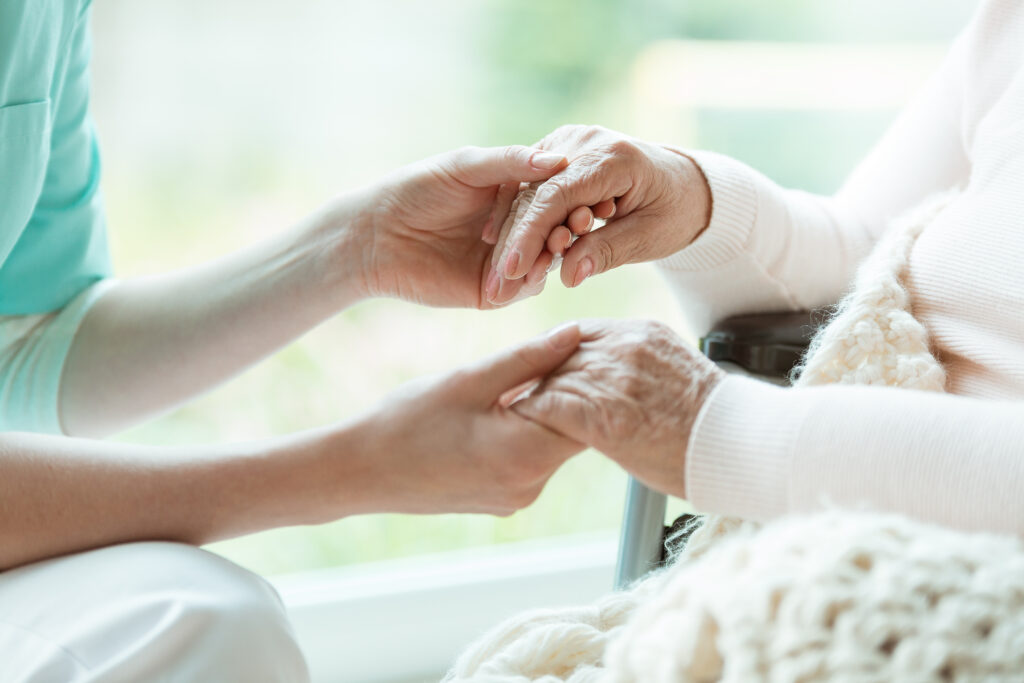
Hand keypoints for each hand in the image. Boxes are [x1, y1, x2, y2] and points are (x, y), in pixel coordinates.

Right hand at [343, 323, 584, 515]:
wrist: (361, 472)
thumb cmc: (408, 421)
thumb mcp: (471, 379)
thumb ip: (529, 358)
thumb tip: (576, 333)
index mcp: (526, 456)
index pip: (588, 413)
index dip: (587, 376)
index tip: (577, 346)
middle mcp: (530, 487)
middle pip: (574, 430)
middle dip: (567, 391)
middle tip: (551, 353)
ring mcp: (518, 498)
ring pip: (553, 444)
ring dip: (546, 410)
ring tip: (520, 379)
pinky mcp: (505, 500)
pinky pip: (532, 459)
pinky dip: (527, 432)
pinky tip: (501, 408)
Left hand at [353, 145, 567, 308]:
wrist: (377, 235)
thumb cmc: (416, 189)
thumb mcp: (465, 166)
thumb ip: (510, 162)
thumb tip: (559, 160)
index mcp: (512, 195)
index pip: (552, 196)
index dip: (568, 196)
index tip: (587, 193)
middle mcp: (514, 228)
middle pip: (554, 231)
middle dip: (566, 228)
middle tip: (578, 224)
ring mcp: (505, 261)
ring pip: (543, 261)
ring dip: (552, 255)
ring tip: (557, 247)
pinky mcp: (493, 291)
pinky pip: (522, 288)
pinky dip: (530, 280)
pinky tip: (534, 271)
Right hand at [487, 125, 711, 304]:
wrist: (684, 184)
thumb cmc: (673, 212)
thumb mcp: (648, 238)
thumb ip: (607, 252)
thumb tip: (567, 277)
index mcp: (613, 157)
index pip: (557, 196)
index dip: (530, 235)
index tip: (512, 272)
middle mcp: (584, 141)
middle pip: (535, 194)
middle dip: (515, 244)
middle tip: (497, 288)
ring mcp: (568, 143)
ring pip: (526, 192)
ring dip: (512, 236)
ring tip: (500, 280)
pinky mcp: (558, 153)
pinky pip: (530, 189)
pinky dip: (518, 221)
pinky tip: (504, 251)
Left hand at [510, 319, 724, 498]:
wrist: (740, 446)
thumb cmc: (713, 423)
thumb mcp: (676, 374)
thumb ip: (640, 365)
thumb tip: (617, 380)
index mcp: (642, 332)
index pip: (581, 333)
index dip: (557, 355)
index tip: (543, 373)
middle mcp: (624, 346)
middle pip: (559, 352)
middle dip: (537, 375)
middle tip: (515, 395)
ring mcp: (612, 377)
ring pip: (550, 377)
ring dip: (529, 397)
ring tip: (511, 414)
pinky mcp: (602, 414)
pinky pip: (548, 406)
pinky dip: (531, 416)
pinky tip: (521, 428)